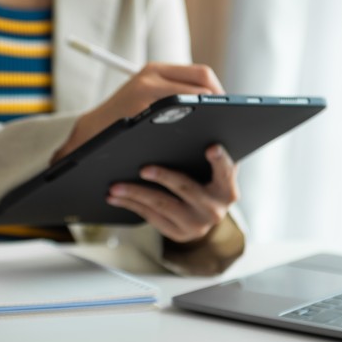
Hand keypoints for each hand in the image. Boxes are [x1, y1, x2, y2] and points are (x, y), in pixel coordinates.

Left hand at [52, 63, 223, 162]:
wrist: (87, 131)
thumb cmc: (113, 142)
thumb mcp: (144, 140)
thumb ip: (173, 133)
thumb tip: (209, 135)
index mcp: (149, 89)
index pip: (197, 86)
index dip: (217, 100)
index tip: (227, 117)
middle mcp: (150, 74)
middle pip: (202, 75)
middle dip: (218, 93)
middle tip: (228, 113)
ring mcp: (151, 70)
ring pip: (196, 73)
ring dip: (209, 90)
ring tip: (218, 110)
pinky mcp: (151, 72)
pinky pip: (184, 75)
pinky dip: (196, 89)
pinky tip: (202, 107)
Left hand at [105, 144, 238, 243]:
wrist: (203, 214)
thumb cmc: (205, 180)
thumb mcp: (213, 165)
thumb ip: (210, 144)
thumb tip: (203, 107)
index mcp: (226, 188)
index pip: (225, 170)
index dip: (219, 159)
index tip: (211, 148)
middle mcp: (215, 209)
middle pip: (185, 187)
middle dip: (163, 177)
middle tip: (143, 169)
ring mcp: (196, 224)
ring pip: (161, 205)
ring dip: (135, 194)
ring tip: (115, 186)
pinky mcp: (178, 233)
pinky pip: (151, 217)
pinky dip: (130, 205)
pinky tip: (115, 197)